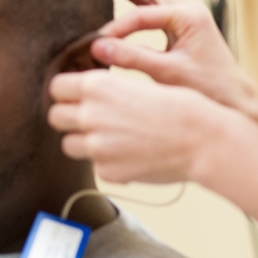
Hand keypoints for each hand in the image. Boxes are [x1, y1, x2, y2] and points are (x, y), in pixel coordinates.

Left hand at [47, 69, 235, 183]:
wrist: (202, 139)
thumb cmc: (179, 107)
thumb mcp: (136, 85)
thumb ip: (104, 92)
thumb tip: (81, 96)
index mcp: (96, 87)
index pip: (56, 87)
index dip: (66, 92)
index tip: (75, 96)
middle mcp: (90, 115)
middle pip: (55, 116)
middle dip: (69, 117)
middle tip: (89, 119)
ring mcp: (96, 147)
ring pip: (68, 145)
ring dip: (83, 142)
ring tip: (110, 139)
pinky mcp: (107, 172)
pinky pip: (95, 166)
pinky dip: (108, 163)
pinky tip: (131, 155)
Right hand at [92, 4, 257, 126]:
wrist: (237, 102)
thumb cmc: (210, 90)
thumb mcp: (170, 75)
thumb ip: (133, 58)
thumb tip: (96, 45)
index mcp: (189, 16)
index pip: (141, 14)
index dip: (115, 27)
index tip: (94, 43)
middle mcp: (187, 10)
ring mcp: (185, 18)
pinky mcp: (180, 29)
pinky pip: (150, 7)